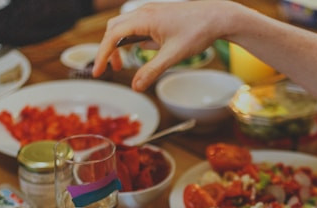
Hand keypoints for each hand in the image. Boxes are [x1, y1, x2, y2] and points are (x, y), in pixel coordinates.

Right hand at [93, 0, 245, 90]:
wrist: (218, 17)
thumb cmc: (197, 32)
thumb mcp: (173, 56)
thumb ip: (152, 71)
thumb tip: (136, 87)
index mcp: (144, 19)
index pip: (113, 36)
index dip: (103, 54)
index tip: (99, 72)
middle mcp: (144, 11)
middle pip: (114, 28)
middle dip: (109, 49)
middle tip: (113, 69)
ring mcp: (151, 11)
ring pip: (124, 26)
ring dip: (120, 44)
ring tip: (123, 64)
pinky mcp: (158, 15)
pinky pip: (138, 26)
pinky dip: (133, 39)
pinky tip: (143, 51)